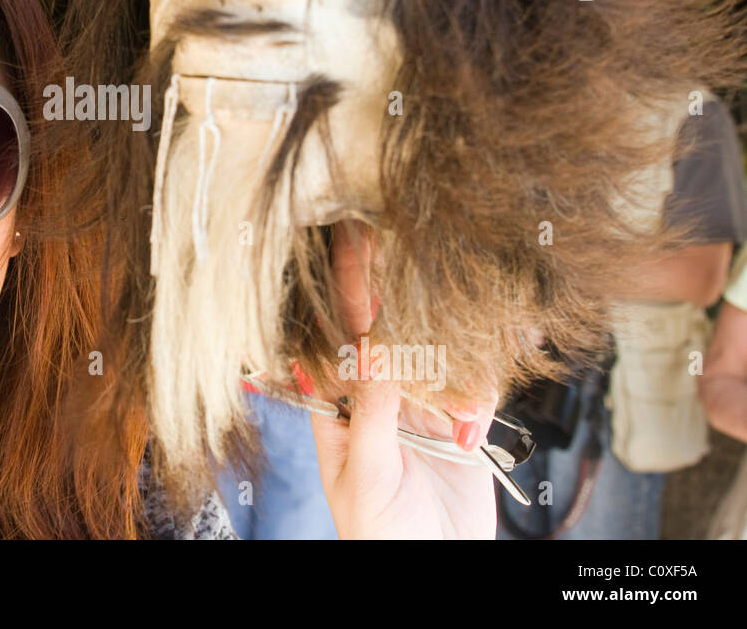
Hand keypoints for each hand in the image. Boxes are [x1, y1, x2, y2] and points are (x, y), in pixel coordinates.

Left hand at [307, 220, 498, 538]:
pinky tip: (475, 417)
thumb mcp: (366, 475)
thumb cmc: (381, 537)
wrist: (439, 576)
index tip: (351, 242)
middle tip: (411, 245)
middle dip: (401, 297)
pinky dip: (479, 390)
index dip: (344, 292)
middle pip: (389, 333)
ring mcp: (418, 408)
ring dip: (449, 343)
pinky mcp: (458, 423)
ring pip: (436, 351)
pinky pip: (472, 385)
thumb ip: (371, 413)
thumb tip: (370, 350)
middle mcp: (376, 399)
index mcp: (338, 409)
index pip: (339, 339)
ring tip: (454, 338)